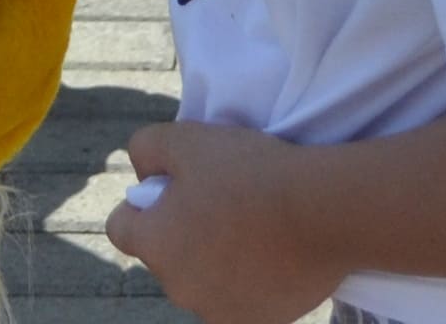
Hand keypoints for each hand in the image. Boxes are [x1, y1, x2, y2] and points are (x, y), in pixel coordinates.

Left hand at [110, 121, 349, 323]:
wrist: (324, 214)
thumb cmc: (250, 173)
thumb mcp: (187, 139)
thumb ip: (147, 149)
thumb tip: (144, 174)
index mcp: (155, 245)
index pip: (121, 228)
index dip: (140, 204)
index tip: (171, 189)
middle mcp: (179, 288)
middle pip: (167, 255)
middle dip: (183, 232)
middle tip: (221, 202)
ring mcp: (219, 311)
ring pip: (204, 279)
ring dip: (216, 260)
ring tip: (252, 227)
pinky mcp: (259, 322)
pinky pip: (241, 298)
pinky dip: (250, 280)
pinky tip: (273, 253)